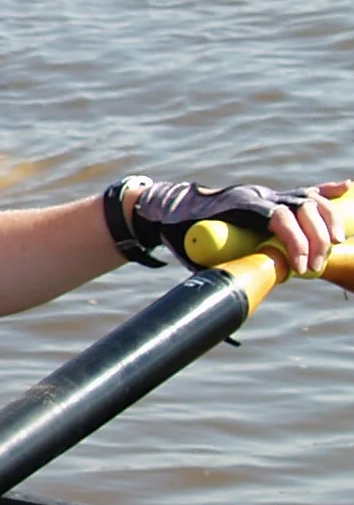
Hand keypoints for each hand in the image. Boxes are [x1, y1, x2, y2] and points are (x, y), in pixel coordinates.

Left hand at [120, 176, 344, 275]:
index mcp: (240, 205)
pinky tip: (345, 189)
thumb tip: (223, 315)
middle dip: (316, 239)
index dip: (296, 243)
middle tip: (314, 268)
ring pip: (307, 200)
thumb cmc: (180, 234)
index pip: (279, 218)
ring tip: (335, 244)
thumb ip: (211, 278)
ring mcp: (266, 193)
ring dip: (327, 221)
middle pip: (301, 209)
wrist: (168, 208)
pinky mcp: (272, 196)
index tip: (301, 269)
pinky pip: (303, 191)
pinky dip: (325, 192)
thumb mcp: (194, 255)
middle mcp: (257, 195)